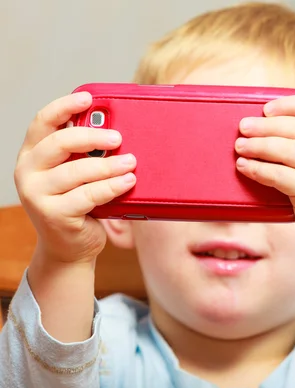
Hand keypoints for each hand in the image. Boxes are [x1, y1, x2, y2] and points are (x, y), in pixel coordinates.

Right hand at [14, 92, 136, 263]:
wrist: (69, 248)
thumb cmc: (78, 205)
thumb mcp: (77, 175)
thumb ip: (84, 155)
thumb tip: (116, 131)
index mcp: (32, 155)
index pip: (43, 122)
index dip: (64, 106)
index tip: (88, 97)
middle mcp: (28, 172)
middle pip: (60, 143)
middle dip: (92, 136)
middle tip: (118, 137)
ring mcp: (37, 195)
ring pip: (77, 171)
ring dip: (108, 165)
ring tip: (131, 162)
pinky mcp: (54, 215)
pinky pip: (89, 195)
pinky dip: (112, 186)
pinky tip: (128, 181)